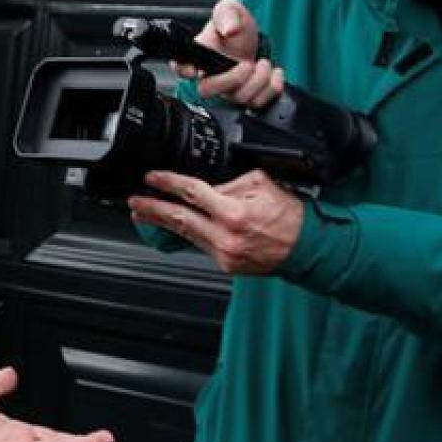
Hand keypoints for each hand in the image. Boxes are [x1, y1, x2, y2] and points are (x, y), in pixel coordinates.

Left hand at [129, 170, 303, 274]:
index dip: (168, 183)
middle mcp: (226, 235)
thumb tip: (207, 186)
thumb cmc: (289, 216)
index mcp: (235, 212)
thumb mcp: (262, 184)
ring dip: (162, 222)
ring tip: (143, 213)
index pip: (192, 193)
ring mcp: (224, 253)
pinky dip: (187, 233)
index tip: (152, 178)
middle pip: (179, 218)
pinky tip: (175, 226)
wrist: (307, 247)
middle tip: (134, 201)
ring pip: (185, 234)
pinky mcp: (226, 264)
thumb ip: (231, 183)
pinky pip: (201, 244)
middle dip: (152, 208)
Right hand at [177, 0, 283, 109]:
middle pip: (208, 91)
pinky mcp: (244, 98)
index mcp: (199, 55)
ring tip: (264, 63)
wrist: (254, 40)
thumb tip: (229, 30)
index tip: (193, 70)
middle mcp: (209, 77)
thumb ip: (227, 14)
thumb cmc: (235, 27)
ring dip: (258, 80)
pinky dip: (271, 88)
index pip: (180, 66)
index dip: (184, 70)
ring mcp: (226, 91)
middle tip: (247, 64)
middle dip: (233, 79)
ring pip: (237, 99)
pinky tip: (273, 73)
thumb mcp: (230, 10)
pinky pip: (257, 103)